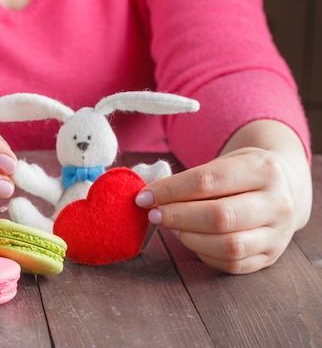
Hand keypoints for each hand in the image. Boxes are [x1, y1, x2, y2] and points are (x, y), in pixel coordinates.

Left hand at [135, 120, 311, 273]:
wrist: (284, 187)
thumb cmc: (240, 173)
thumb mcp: (222, 162)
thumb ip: (189, 180)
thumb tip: (148, 197)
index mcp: (263, 169)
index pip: (207, 180)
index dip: (170, 190)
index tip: (144, 196)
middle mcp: (278, 202)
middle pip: (219, 216)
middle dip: (177, 216)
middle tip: (154, 214)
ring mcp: (278, 233)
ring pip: (228, 245)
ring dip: (190, 238)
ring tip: (173, 227)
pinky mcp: (271, 257)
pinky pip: (232, 264)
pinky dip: (204, 254)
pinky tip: (191, 240)